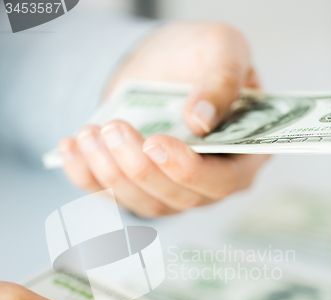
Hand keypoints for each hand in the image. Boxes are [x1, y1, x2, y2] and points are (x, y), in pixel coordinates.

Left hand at [59, 22, 269, 216]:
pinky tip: (72, 147)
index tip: (156, 143)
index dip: (187, 170)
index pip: (222, 181)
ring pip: (143, 203)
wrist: (158, 64)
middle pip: (178, 198)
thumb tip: (200, 121)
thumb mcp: (221, 47)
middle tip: (116, 128)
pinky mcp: (136, 189)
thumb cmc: (197, 57)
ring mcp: (171, 191)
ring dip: (111, 172)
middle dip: (140, 168)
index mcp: (240, 156)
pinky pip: (111, 197)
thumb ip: (224, 78)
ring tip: (90, 132)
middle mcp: (208, 183)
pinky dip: (86, 175)